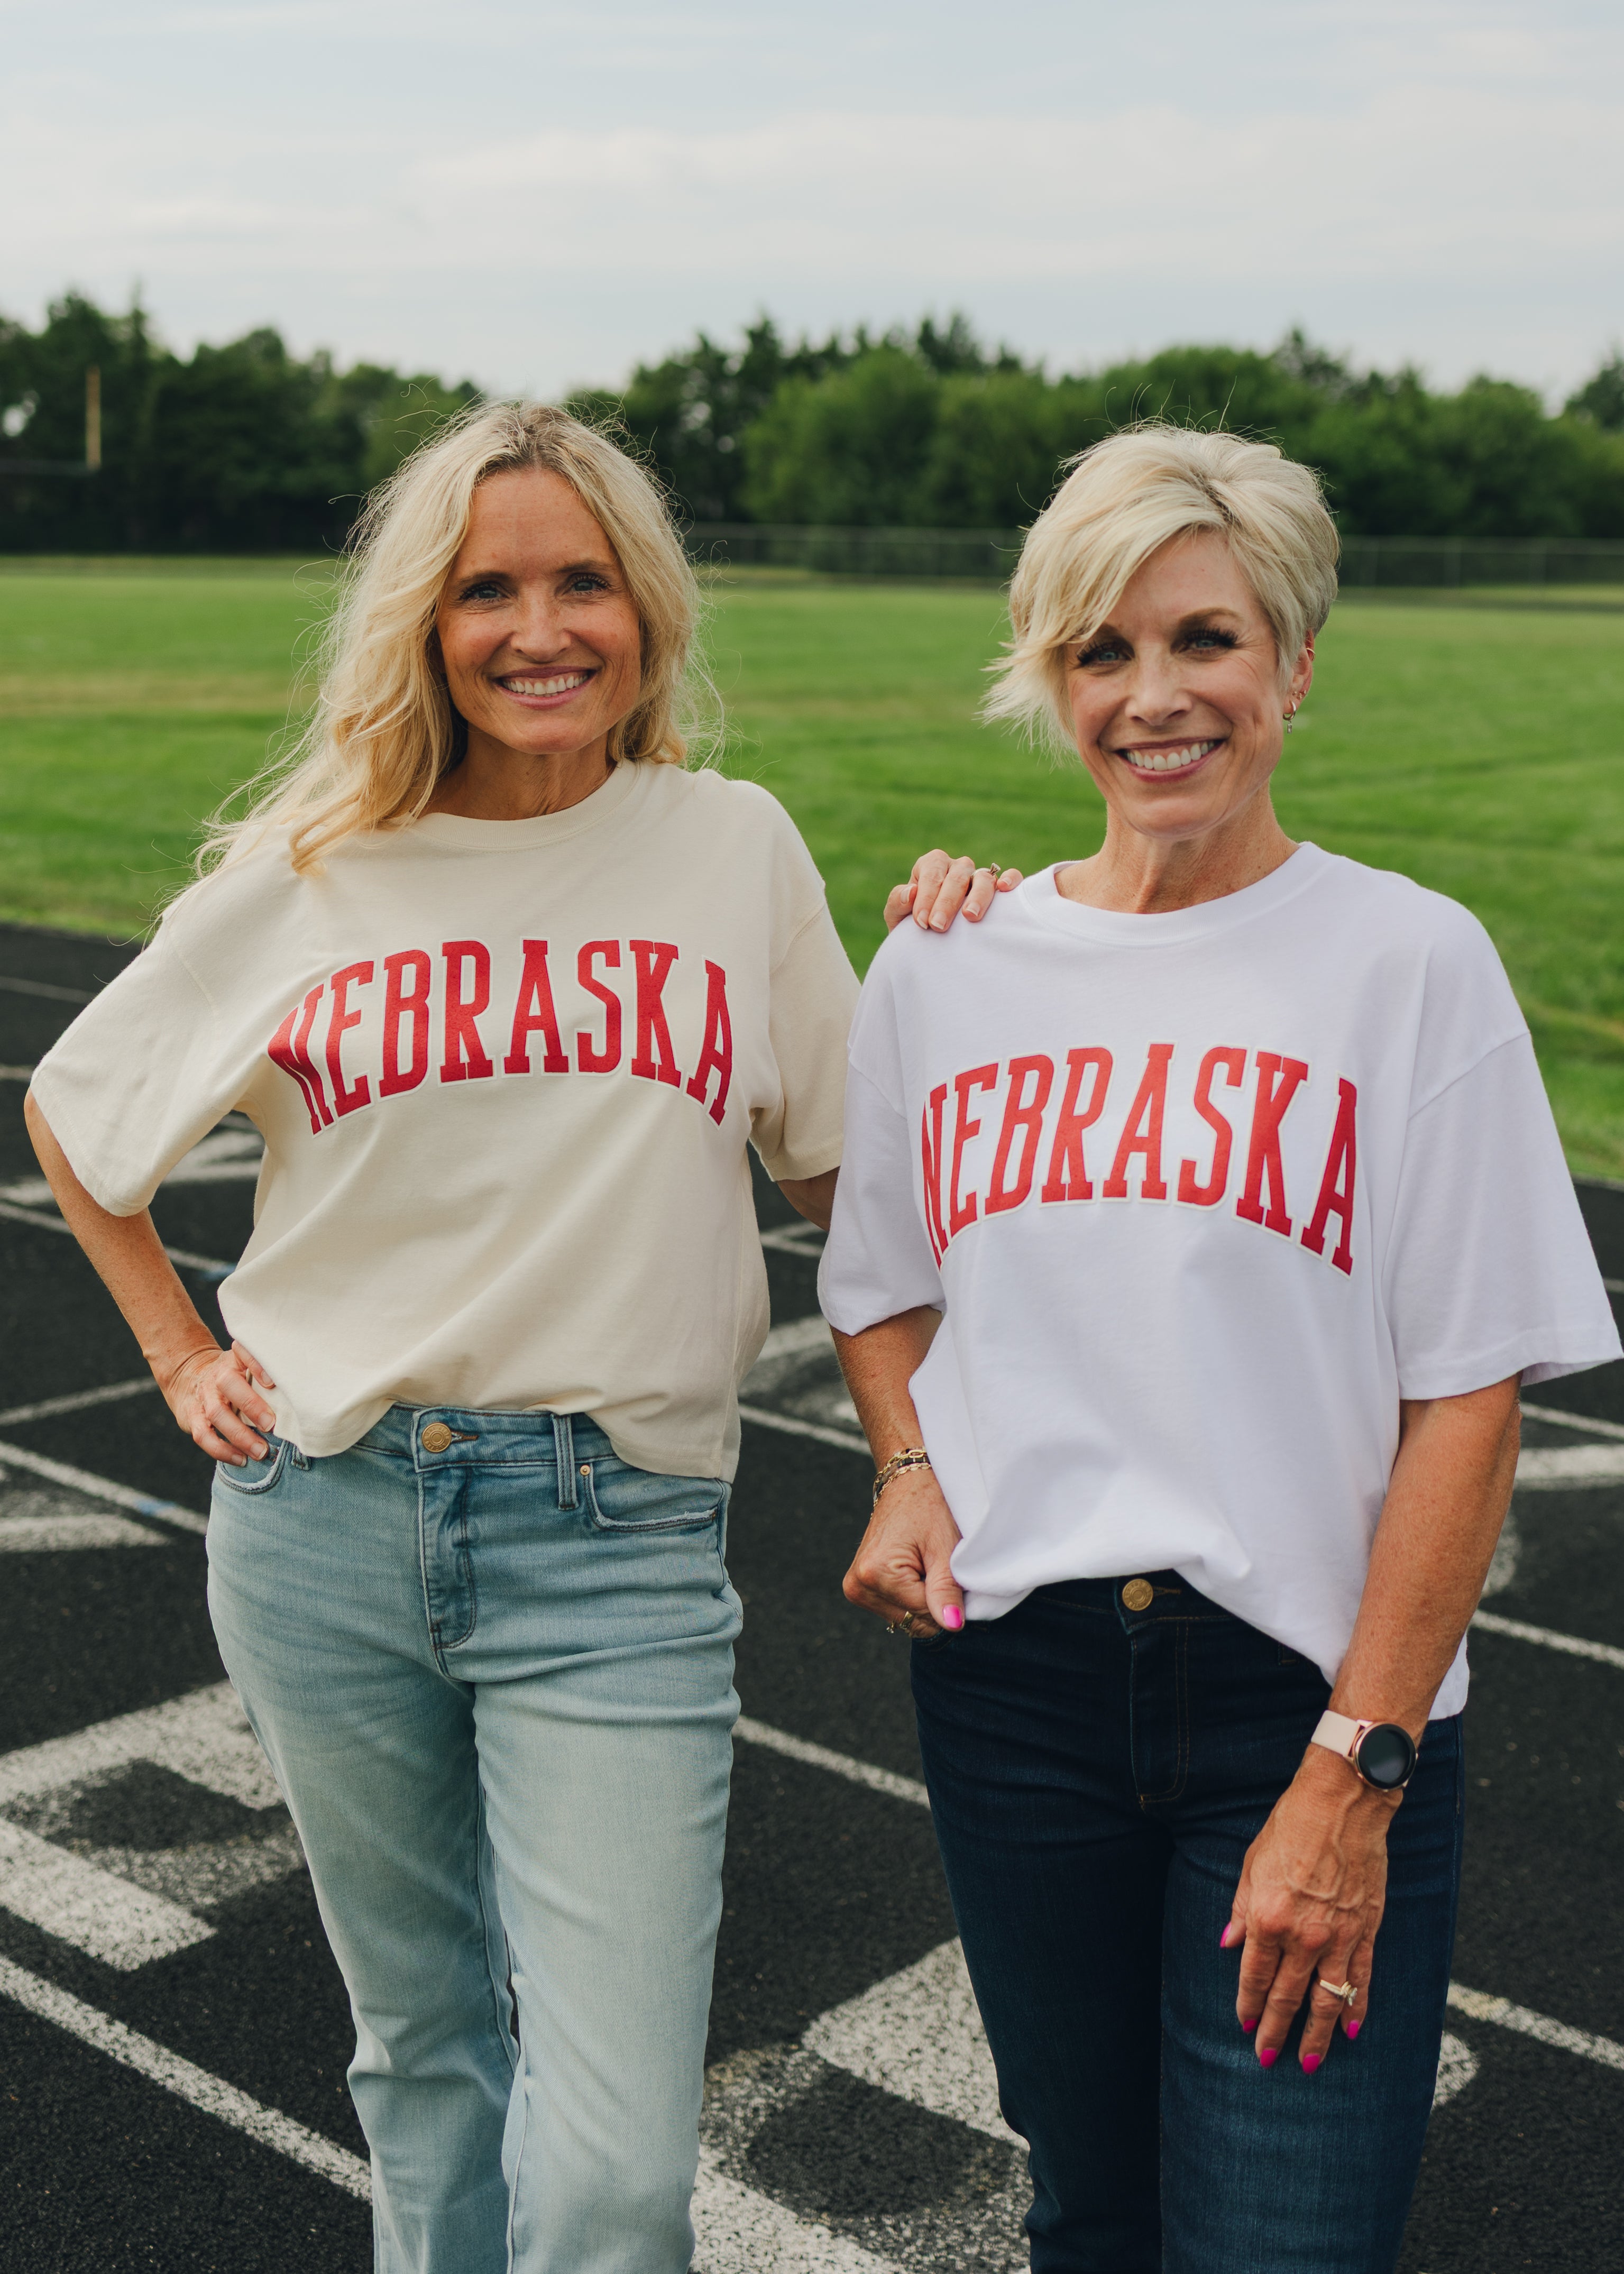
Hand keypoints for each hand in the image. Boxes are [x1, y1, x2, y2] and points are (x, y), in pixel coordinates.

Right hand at [160, 1339, 278, 1464]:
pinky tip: (241, 1459)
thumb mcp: (245, 1367)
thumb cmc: (232, 1377)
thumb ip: (266, 1377)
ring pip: (216, 1414)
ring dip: (240, 1435)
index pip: (243, 1352)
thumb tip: (301, 1397)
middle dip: (251, 1406)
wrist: (188, 1377)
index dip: (257, 1365)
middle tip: (271, 1425)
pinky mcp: (192, 1416)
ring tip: (261, 1451)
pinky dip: (222, 1450)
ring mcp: (203, 1396)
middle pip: (228, 1384)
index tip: (273, 1382)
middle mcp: (217, 1376)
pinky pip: (203, 1436)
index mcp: (234, 1360)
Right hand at [842, 1465, 963, 1636]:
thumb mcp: (944, 1547)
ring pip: (906, 1619)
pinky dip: (913, 1596)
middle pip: (913, 1621)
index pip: (925, 1616)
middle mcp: (858, 1585)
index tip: (952, 1570)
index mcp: (875, 1573)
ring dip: (923, 1599)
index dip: (948, 1600)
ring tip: (925, 1563)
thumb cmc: (929, 1506)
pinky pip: (897, 1609)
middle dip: (933, 1601)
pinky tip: (915, 1569)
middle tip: (938, 1564)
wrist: (908, 1482)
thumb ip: (946, 1590)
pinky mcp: (860, 1587)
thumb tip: (952, 1626)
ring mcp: (856, 1588)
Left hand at [884, 851, 1022, 933]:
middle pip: (957, 876)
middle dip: (946, 902)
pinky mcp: (998, 889)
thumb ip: (898, 902)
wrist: (933, 943)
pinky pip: (1010, 876)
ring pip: (983, 878)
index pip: (931, 873)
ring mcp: (979, 877)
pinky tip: (1005, 889)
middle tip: (938, 927)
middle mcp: (957, 868)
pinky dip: (1010, 879)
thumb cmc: (915, 927)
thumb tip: (911, 893)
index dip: (926, 897)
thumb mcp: (897, 917)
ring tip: (970, 916)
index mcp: (931, 866)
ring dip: (978, 896)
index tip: (921, 923)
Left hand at [1221, 1747, 1397, 2071]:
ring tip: (1309, 2063)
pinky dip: (1357, 2009)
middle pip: (1288, 1996)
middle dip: (1277, 2032)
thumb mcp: (1252, 1865)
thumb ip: (1241, 1910)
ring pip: (1327, 2000)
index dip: (1250, 2006)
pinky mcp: (1367, 1931)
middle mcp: (1303, 1936)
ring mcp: (1339, 1937)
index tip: (1246, 2028)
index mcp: (1268, 1919)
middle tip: (1269, 2060)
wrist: (1342, 1804)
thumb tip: (1228, 1945)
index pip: (1255, 1977)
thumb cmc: (1290, 1827)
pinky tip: (1352, 2032)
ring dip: (1317, 2035)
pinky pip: (1362, 1980)